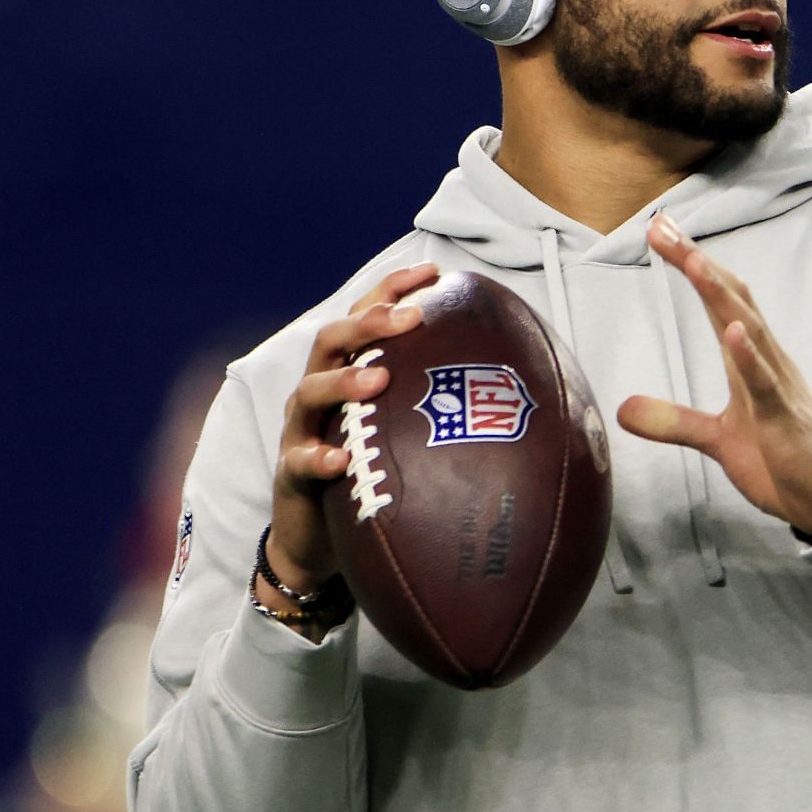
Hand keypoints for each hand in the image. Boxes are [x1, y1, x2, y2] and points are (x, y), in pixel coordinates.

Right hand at [267, 263, 436, 591]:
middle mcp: (320, 393)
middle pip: (332, 341)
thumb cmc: (374, 473)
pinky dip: (319, 458)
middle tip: (410, 318)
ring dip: (343, 381)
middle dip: (370, 323)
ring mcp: (302, 430)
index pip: (366, 318)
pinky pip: (299, 462)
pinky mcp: (291, 474)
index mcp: (349, 373)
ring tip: (378, 380)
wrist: (321, 540)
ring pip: (309, 392)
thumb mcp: (408, 432)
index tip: (432, 271)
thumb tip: (521, 388)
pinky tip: (340, 461)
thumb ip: (445, 405)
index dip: (393, 289)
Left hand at [618, 216, 811, 537]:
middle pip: (731, 299)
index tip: (661, 230)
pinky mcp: (783, 417)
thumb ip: (673, 421)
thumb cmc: (781, 459)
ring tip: (693, 262)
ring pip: (749, 329)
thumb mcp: (717, 440)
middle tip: (662, 226)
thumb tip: (623, 409)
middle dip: (696, 261)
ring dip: (721, 295)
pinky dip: (748, 356)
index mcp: (749, 360)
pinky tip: (734, 333)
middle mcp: (765, 360)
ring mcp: (777, 385)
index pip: (719, 301)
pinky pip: (764, 382)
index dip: (691, 265)